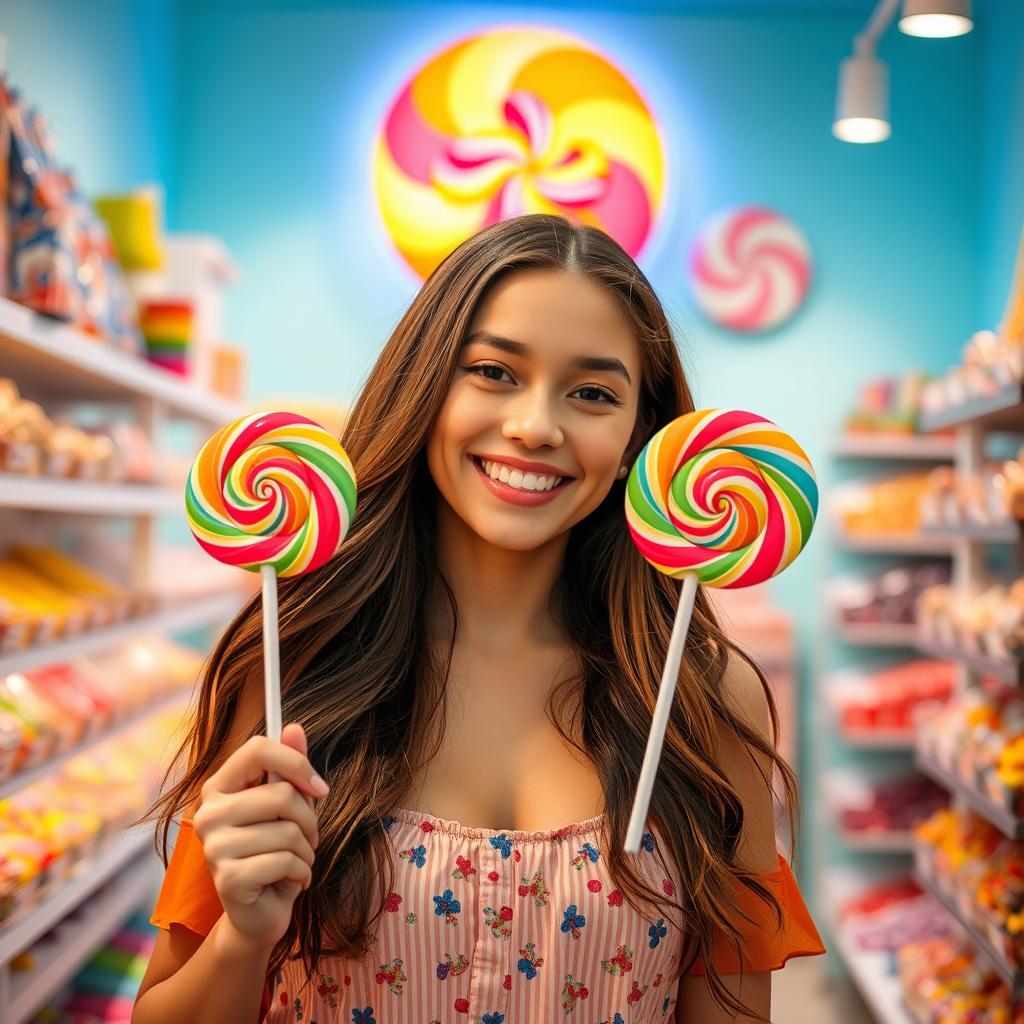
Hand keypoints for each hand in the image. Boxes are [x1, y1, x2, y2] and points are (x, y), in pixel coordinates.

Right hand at [193, 723, 328, 951]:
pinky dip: (301, 872)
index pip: (257, 749)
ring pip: (288, 831)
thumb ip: (290, 767)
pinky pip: (285, 861)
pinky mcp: (227, 879)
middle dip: (309, 819)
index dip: (296, 763)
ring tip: (297, 861)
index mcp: (219, 787)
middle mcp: (208, 813)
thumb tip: (294, 727)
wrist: (260, 913)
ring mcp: (214, 847)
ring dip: (307, 850)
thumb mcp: (288, 806)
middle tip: (309, 838)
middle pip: (281, 794)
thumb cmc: (275, 851)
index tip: (319, 787)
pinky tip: (291, 880)